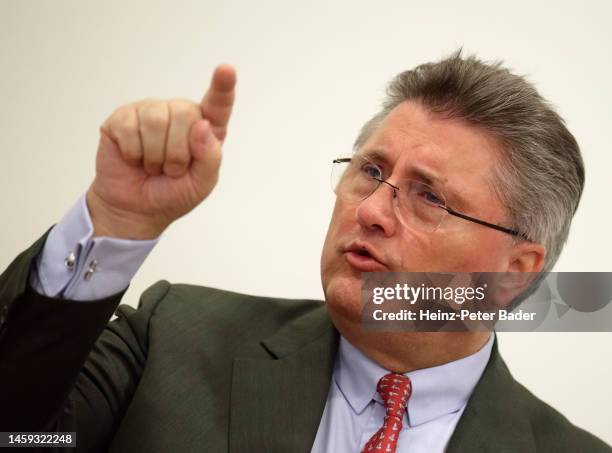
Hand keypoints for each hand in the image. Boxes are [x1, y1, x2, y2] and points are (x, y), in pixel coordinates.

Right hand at [86, 65, 235, 238]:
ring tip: (153, 165)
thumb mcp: (202, 184)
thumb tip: (203, 126)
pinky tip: (134, 158)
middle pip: (185, 113)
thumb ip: (210, 158)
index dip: (222, 87)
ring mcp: (150, 112)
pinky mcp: (123, 118)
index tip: (226, 70)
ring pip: (156, 120)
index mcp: (205, 128)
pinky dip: (133, 153)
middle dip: (177, 153)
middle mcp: (180, 114)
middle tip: (170, 169)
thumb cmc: (172, 193)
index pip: (218, 104)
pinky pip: (130, 129)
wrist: (136, 209)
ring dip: (155, 155)